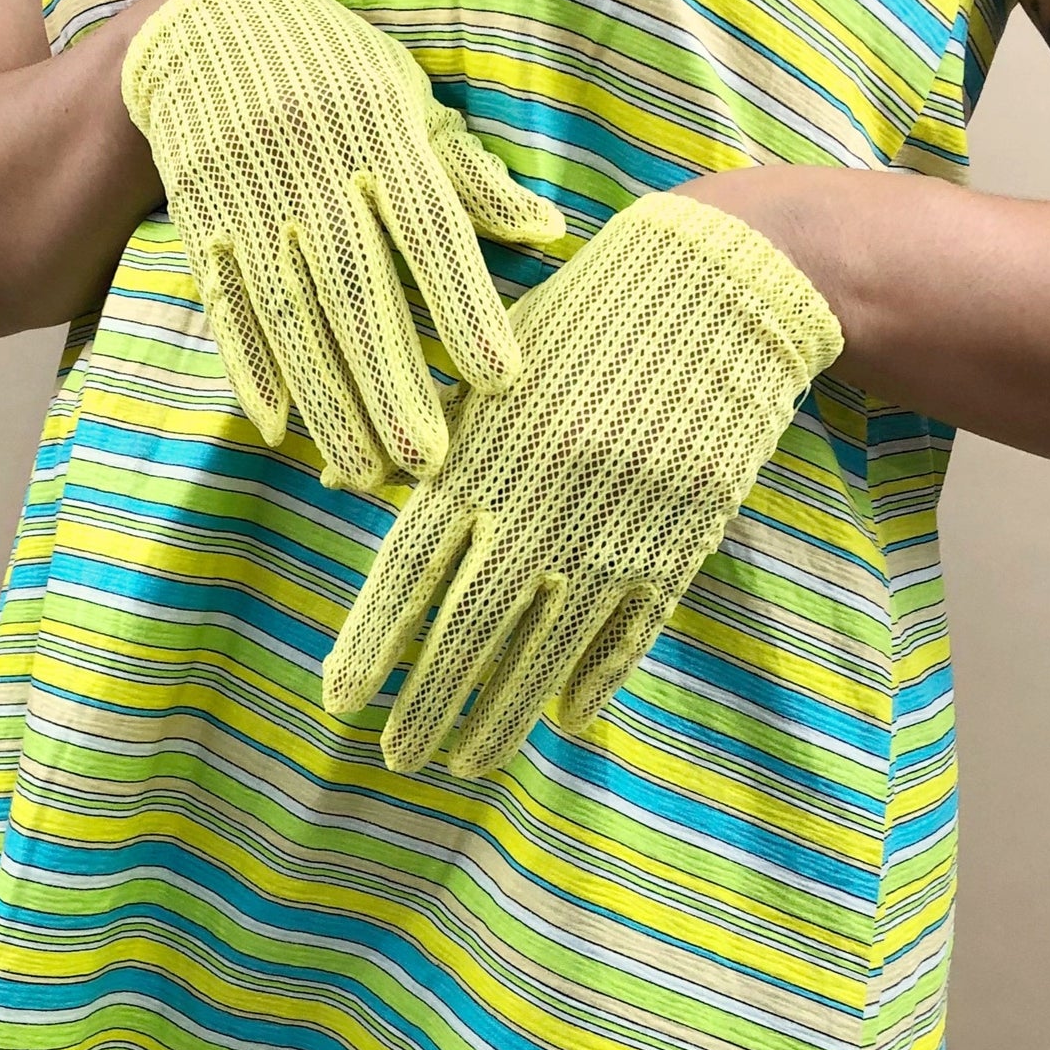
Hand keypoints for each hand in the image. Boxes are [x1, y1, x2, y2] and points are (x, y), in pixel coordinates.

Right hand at [120, 0, 565, 490]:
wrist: (205, 26)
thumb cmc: (337, 74)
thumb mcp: (411, 101)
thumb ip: (473, 175)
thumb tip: (548, 233)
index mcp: (380, 129)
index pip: (428, 228)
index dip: (462, 304)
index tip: (498, 378)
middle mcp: (312, 165)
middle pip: (356, 288)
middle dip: (390, 381)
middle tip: (425, 462)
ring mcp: (248, 196)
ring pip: (290, 313)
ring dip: (326, 399)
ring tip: (362, 471)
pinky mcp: (200, 219)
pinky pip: (224, 301)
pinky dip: (247, 366)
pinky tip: (276, 427)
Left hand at [323, 189, 844, 778]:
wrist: (715, 289)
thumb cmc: (580, 323)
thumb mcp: (486, 369)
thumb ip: (418, 436)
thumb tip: (334, 485)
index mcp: (485, 454)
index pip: (411, 569)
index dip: (373, 641)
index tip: (340, 700)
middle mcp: (545, 500)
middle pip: (471, 627)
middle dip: (430, 703)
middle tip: (400, 758)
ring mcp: (617, 527)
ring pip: (547, 650)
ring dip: (504, 715)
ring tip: (469, 761)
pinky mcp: (680, 539)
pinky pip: (629, 633)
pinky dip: (594, 681)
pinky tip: (564, 718)